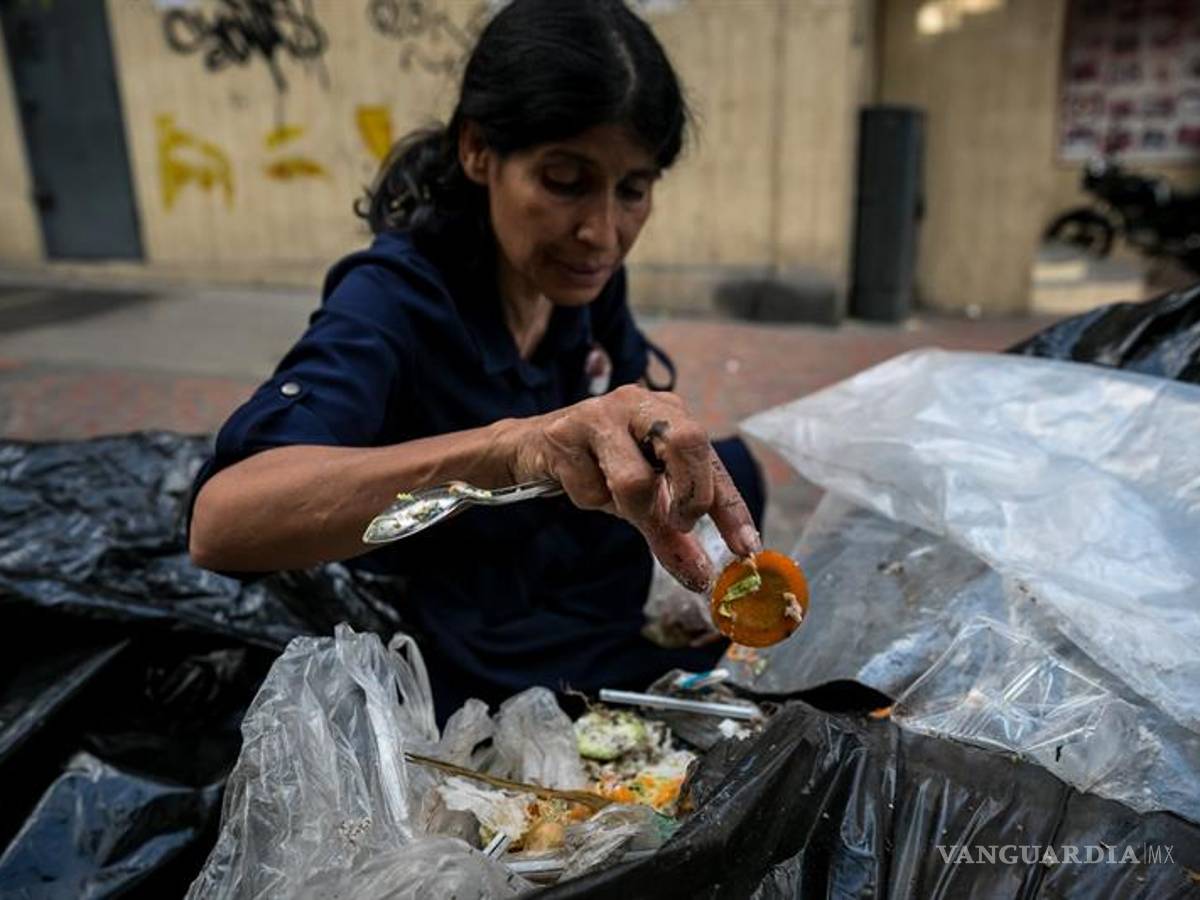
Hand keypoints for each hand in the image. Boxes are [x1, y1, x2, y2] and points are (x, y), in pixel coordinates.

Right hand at [508, 385, 760, 590]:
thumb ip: (672, 529)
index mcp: (669, 414)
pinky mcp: (565, 434)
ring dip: (630, 510)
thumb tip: (700, 577)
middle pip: (687, 442)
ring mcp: (601, 414)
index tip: (746, 547)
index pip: (711, 459)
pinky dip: (589, 501)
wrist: (529, 447)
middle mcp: (641, 404)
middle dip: (691, 495)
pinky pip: (589, 489)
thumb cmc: (597, 467)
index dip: (731, 505)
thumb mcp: (642, 497)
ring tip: (613, 501)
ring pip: (635, 481)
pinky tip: (578, 482)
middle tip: (683, 524)